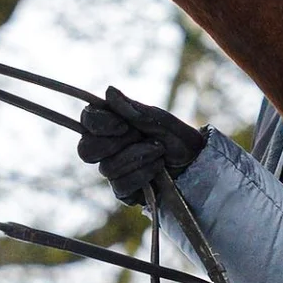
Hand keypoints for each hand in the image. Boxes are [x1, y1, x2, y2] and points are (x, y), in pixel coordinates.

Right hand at [78, 86, 206, 205]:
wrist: (197, 165)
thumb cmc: (178, 139)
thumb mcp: (159, 120)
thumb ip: (133, 109)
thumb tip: (109, 91)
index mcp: (110, 125)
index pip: (86, 120)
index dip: (100, 124)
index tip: (124, 125)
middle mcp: (106, 148)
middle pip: (86, 150)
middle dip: (116, 144)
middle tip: (140, 137)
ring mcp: (113, 170)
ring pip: (107, 169)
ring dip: (137, 158)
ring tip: (159, 152)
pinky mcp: (123, 191)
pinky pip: (120, 186)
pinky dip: (142, 175)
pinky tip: (157, 169)